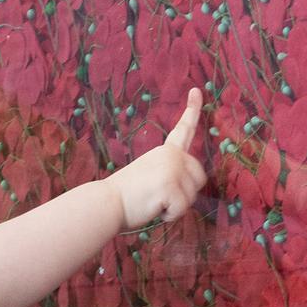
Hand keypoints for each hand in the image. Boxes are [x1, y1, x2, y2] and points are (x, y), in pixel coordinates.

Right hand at [104, 88, 206, 228]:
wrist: (106, 203)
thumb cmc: (124, 195)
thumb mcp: (150, 175)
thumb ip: (170, 173)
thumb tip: (185, 182)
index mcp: (164, 151)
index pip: (183, 129)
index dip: (192, 110)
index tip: (197, 90)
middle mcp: (171, 156)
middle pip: (200, 177)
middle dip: (185, 193)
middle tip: (159, 197)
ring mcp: (173, 170)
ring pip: (193, 196)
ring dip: (176, 207)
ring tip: (153, 202)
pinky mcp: (171, 187)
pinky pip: (182, 209)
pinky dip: (169, 216)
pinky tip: (152, 208)